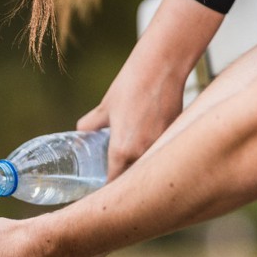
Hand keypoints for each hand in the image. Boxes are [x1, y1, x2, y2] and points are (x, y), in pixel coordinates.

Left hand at [77, 52, 183, 179]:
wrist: (162, 67)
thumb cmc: (130, 86)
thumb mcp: (104, 109)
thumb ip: (89, 126)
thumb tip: (79, 134)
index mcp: (122, 151)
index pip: (113, 183)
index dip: (107, 188)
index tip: (103, 189)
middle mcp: (143, 154)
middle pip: (133, 179)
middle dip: (126, 181)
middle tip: (118, 176)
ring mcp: (162, 147)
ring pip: (150, 168)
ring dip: (143, 168)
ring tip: (135, 162)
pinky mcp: (176, 137)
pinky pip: (163, 153)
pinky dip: (156, 153)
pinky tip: (152, 145)